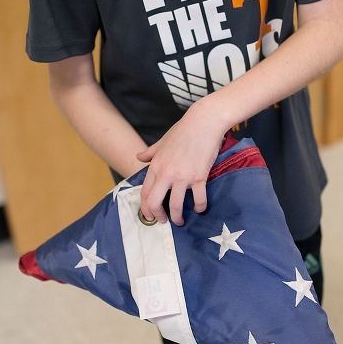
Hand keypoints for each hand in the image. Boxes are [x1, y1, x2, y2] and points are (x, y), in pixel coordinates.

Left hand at [136, 99, 227, 225]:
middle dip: (157, 216)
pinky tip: (200, 208)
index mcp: (155, 166)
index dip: (146, 207)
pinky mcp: (199, 177)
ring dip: (177, 217)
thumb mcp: (162, 141)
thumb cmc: (183, 130)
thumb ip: (150, 152)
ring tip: (180, 221)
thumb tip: (138, 156)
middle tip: (163, 221)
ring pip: (175, 206)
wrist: (203, 122)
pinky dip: (199, 207)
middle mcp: (166, 174)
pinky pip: (198, 199)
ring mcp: (182, 177)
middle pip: (155, 203)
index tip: (150, 214)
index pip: (145, 192)